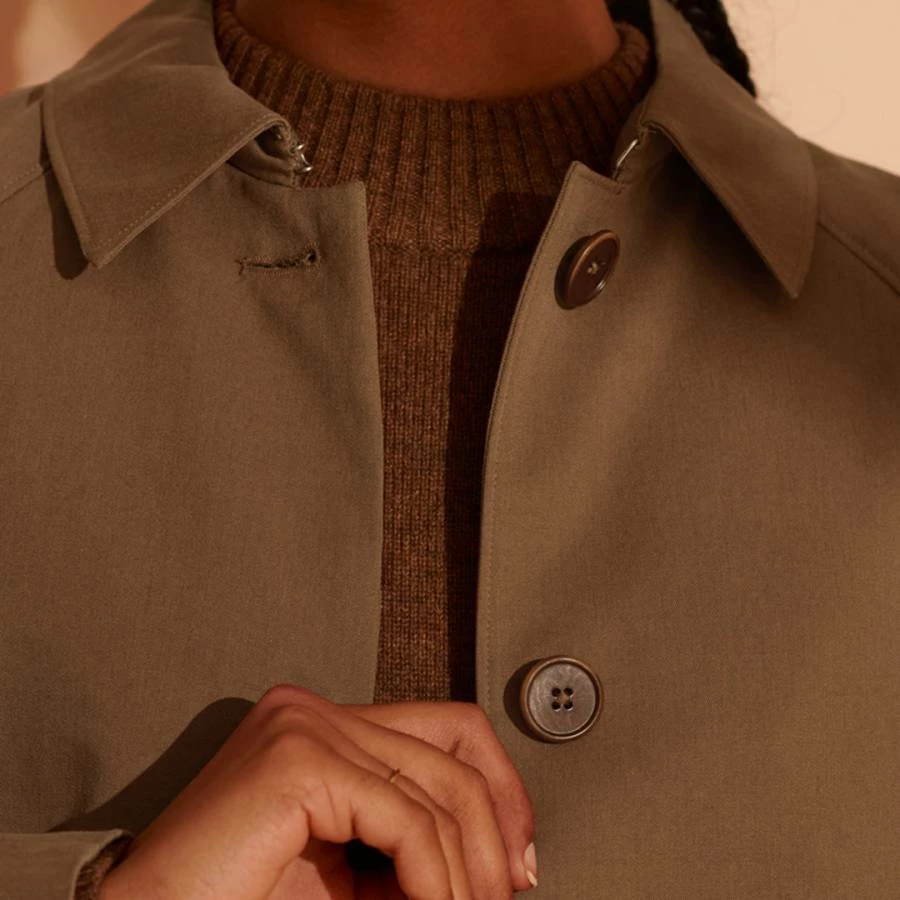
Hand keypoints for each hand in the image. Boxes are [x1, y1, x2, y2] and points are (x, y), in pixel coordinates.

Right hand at [98, 684, 534, 899]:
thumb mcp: (351, 870)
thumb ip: (411, 846)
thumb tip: (502, 863)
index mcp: (323, 724)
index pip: (444, 726)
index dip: (499, 784)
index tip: (518, 856)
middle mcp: (313, 709)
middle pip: (451, 752)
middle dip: (497, 831)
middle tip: (509, 894)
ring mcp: (304, 725)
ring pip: (436, 789)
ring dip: (468, 870)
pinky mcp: (297, 758)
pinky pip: (404, 819)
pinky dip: (434, 878)